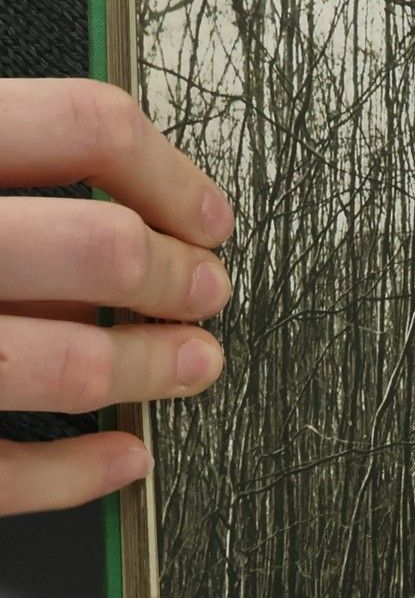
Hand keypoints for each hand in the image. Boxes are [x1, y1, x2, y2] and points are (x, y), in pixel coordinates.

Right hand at [1, 80, 230, 515]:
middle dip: (179, 278)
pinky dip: (81, 471)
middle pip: (98, 247)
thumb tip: (134, 195)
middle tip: (209, 295)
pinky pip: (5, 471)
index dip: (170, 174)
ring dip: (154, 370)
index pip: (80, 126)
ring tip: (195, 366)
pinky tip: (125, 456)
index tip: (212, 217)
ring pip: (67, 365)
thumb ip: (10, 169)